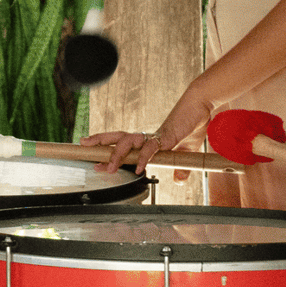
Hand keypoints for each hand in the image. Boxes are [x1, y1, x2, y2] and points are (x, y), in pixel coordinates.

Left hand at [86, 91, 210, 170]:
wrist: (202, 106)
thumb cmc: (193, 124)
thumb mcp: (186, 152)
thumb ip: (180, 167)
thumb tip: (179, 180)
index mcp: (148, 140)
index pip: (123, 145)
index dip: (109, 151)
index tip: (95, 161)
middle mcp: (147, 137)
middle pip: (118, 138)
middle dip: (100, 142)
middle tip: (83, 145)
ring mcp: (155, 136)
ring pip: (129, 142)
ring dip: (117, 154)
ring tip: (108, 168)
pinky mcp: (166, 136)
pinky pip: (151, 148)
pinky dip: (143, 158)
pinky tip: (137, 169)